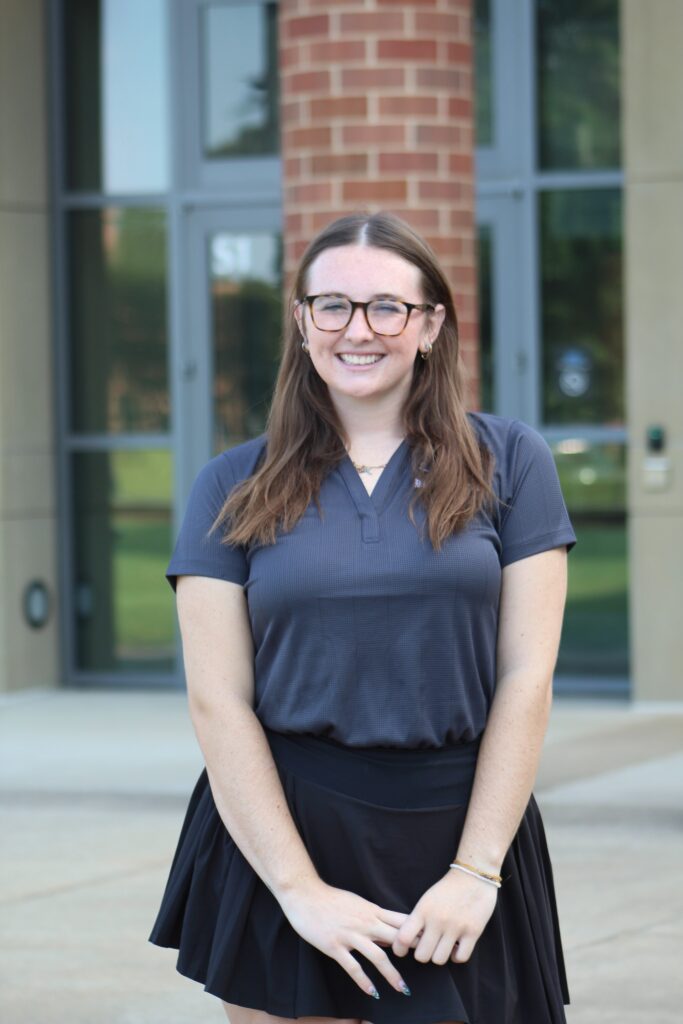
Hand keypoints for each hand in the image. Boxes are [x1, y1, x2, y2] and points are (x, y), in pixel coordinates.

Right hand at [278, 879, 417, 998]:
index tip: (432, 942)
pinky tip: (373, 992)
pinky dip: (364, 981)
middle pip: (395, 939)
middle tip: (427, 966)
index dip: (417, 932)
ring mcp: (350, 935)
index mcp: (371, 911)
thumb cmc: (331, 898)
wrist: (305, 894)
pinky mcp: (335, 946)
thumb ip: (374, 918)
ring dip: (392, 974)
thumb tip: (389, 935)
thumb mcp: (357, 903)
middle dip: (412, 953)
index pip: (400, 921)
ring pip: (378, 956)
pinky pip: (353, 967)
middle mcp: (365, 923)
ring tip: (404, 989)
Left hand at [391, 869, 498, 964]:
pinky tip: (456, 948)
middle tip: (427, 947)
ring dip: (440, 955)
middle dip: (423, 954)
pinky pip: (460, 958)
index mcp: (423, 910)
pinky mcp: (473, 931)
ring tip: (442, 946)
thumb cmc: (447, 889)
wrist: (473, 875)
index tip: (402, 950)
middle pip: (422, 955)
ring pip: (439, 959)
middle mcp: (437, 920)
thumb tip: (406, 942)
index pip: (403, 938)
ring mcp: (456, 927)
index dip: (399, 949)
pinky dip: (457, 956)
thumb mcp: (426, 900)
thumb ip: (417, 919)